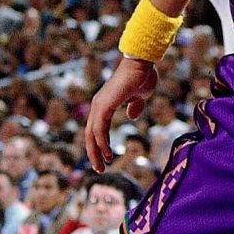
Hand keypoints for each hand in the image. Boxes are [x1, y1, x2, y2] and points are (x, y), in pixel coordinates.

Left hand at [87, 56, 156, 171]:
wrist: (142, 64)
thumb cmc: (142, 77)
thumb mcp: (140, 97)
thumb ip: (135, 107)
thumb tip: (131, 116)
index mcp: (104, 104)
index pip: (96, 129)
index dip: (99, 145)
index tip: (106, 158)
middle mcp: (98, 106)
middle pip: (90, 135)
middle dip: (94, 153)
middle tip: (100, 169)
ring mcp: (99, 106)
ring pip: (92, 135)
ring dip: (96, 152)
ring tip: (102, 166)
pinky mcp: (104, 106)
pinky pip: (100, 130)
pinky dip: (102, 143)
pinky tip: (108, 154)